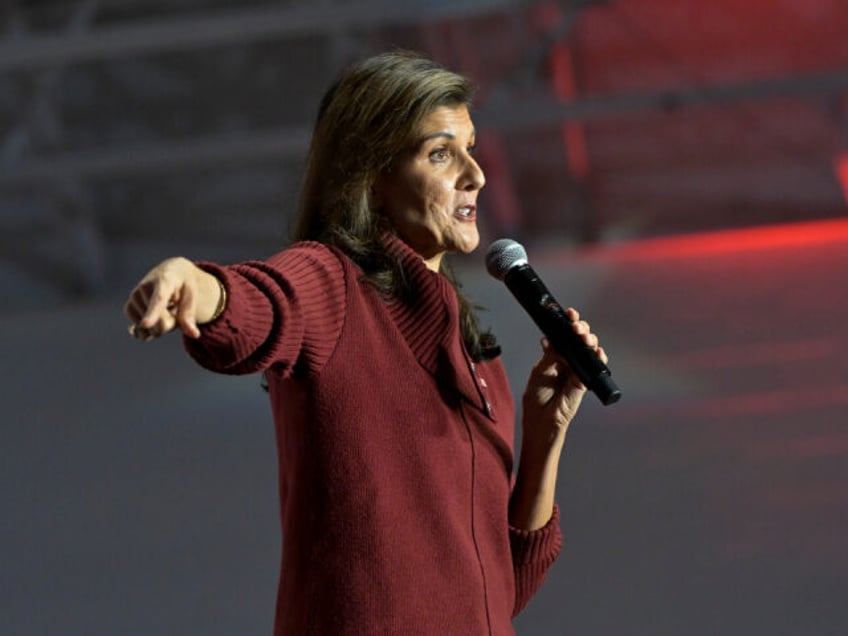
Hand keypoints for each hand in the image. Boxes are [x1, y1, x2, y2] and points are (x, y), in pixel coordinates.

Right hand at [124, 257, 220, 340]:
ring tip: (164, 308)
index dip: (152, 313)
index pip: (158, 300)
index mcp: (164, 281)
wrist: (169, 272)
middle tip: (175, 307)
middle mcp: (144, 288)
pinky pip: (139, 331)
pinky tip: (154, 316)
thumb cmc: (183, 284)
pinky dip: (150, 330)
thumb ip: (189, 315)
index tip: (145, 324)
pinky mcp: (128, 308)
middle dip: (171, 323)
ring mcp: (134, 298)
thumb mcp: (192, 295)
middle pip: (159, 323)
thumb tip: (194, 335)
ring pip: (149, 330)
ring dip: (160, 326)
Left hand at [521, 307, 607, 444]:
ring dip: (589, 340)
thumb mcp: (540, 372)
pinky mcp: (585, 382)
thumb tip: (553, 339)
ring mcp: (577, 371)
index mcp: (554, 356)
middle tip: (577, 327)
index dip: (568, 323)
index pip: (563, 335)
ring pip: (589, 350)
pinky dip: (598, 358)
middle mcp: (567, 361)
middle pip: (579, 339)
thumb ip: (549, 356)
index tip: (569, 314)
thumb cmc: (537, 399)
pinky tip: (596, 352)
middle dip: (581, 329)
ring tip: (584, 337)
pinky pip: (595, 367)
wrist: (543, 422)